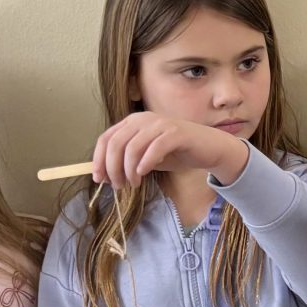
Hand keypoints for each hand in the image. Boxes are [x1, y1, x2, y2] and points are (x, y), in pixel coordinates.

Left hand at [91, 112, 248, 188]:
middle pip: (116, 143)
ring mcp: (160, 125)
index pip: (106, 138)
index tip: (100, 179)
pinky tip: (144, 174)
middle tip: (118, 186)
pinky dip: (146, 162)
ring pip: (133, 147)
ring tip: (134, 183)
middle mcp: (143, 119)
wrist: (208, 148)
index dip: (98, 160)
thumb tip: (106, 175)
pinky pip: (155, 147)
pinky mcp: (176, 133)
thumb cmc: (177, 152)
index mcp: (133, 123)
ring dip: (129, 170)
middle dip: (113, 168)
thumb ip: (128, 161)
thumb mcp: (146, 157)